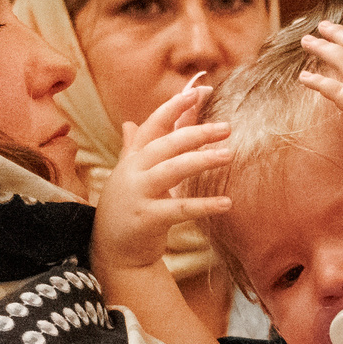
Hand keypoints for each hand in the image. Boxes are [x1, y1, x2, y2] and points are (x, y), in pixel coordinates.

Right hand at [95, 79, 233, 272]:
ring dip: (201, 160)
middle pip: (166, 144)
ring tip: (229, 154)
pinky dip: (203, 205)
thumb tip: (131, 122)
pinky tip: (227, 203)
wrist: (113, 253)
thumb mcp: (129, 176)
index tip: (200, 90)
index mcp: (133, 158)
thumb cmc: (127, 209)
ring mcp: (138, 194)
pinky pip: (179, 209)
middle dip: (196, 132)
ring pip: (172, 170)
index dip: (175, 106)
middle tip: (227, 127)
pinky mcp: (146, 219)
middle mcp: (133, 172)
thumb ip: (135, 148)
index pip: (154, 124)